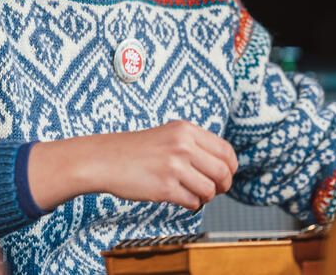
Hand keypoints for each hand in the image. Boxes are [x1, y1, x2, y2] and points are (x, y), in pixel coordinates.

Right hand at [28, 120, 237, 210]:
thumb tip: (224, 166)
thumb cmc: (136, 150)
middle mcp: (182, 145)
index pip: (226, 151)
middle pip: (223, 172)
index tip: (225, 176)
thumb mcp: (169, 134)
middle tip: (213, 190)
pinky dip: (191, 204)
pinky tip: (180, 198)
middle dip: (222, 186)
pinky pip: (193, 202)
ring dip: (205, 197)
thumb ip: (194, 144)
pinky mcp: (165, 187)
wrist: (105, 159)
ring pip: (210, 190)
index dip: (230, 168)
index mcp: (186, 130)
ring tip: (192, 194)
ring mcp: (174, 166)